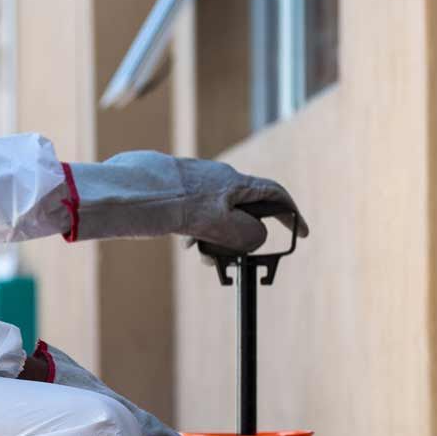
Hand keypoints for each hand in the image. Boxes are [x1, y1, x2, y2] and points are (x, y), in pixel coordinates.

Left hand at [178, 158, 308, 253]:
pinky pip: (202, 215)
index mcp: (237, 183)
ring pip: (222, 216)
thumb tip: (255, 237)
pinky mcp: (183, 192)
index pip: (275, 196)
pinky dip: (201, 232)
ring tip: (206, 255)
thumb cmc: (179, 204)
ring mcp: (201, 184)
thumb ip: (248, 233)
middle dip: (246, 235)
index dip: (291, 215)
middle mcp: (221, 180)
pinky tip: (188, 245)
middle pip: (247, 209)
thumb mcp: (222, 225)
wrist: (136, 192)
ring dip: (220, 239)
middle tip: (238, 255)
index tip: (301, 233)